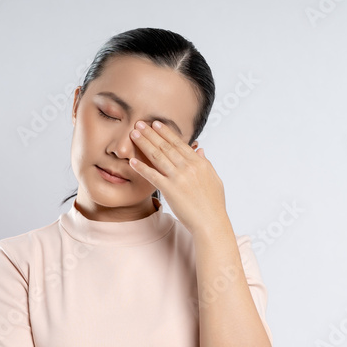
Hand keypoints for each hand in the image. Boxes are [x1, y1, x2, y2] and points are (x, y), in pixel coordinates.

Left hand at [127, 120, 227, 235]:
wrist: (211, 223)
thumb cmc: (213, 204)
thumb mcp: (214, 179)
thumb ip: (206, 163)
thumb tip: (200, 149)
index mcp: (199, 163)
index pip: (179, 143)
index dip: (166, 132)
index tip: (156, 124)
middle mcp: (189, 167)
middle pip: (166, 146)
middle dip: (151, 133)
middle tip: (139, 123)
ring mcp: (179, 178)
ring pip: (158, 156)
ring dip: (144, 144)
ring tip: (134, 134)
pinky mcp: (170, 190)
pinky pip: (153, 176)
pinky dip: (142, 167)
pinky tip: (132, 161)